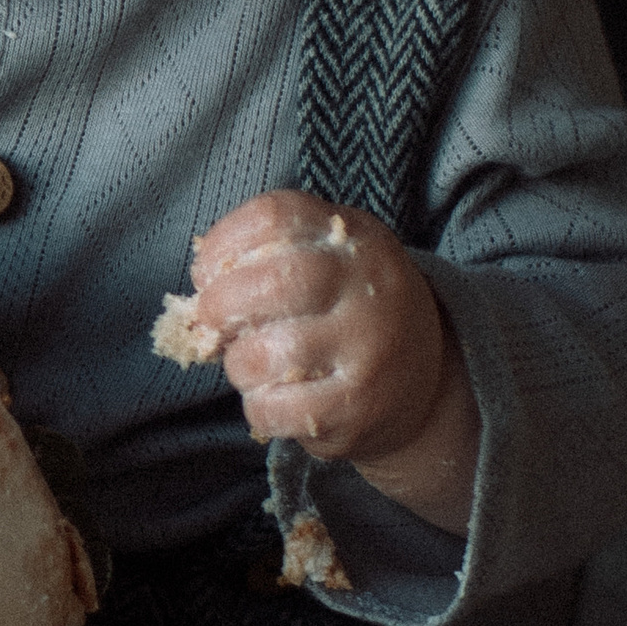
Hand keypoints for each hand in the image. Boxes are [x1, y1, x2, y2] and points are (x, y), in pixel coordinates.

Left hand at [188, 191, 480, 526]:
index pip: (276, 216)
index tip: (206, 271)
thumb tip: (202, 288)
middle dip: (222, 304)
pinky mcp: (359, 405)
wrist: (424, 378)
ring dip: (238, 363)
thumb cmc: (347, 311)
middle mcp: (369, 286)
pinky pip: (278, 408)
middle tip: (212, 321)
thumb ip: (270, 257)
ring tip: (250, 364)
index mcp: (352, 238)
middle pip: (277, 280)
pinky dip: (258, 407)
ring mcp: (369, 348)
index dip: (224, 242)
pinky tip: (272, 399)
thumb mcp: (329, 261)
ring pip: (267, 353)